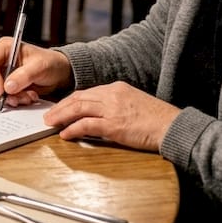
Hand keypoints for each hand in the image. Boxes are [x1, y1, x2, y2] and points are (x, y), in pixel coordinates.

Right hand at [0, 37, 71, 106]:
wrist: (59, 73)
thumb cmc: (50, 63)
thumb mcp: (40, 67)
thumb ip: (24, 76)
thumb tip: (8, 87)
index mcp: (5, 48)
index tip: (1, 91)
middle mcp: (0, 60)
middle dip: (1, 91)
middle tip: (15, 99)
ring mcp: (2, 73)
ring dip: (10, 98)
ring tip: (27, 97)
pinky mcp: (6, 85)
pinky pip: (2, 96)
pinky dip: (14, 100)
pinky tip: (27, 97)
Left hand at [43, 81, 179, 152]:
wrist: (173, 126)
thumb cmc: (157, 119)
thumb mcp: (134, 103)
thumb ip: (116, 105)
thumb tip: (98, 116)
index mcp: (117, 88)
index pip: (86, 92)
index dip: (70, 101)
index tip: (60, 107)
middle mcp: (112, 95)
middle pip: (78, 98)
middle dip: (60, 107)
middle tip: (48, 116)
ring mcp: (112, 109)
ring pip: (78, 108)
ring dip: (61, 116)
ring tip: (50, 123)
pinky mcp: (114, 125)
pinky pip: (86, 125)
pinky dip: (73, 129)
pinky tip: (65, 134)